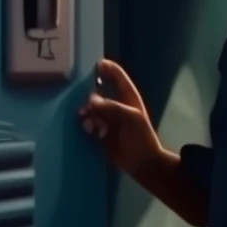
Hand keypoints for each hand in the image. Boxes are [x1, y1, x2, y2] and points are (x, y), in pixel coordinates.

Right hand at [78, 59, 160, 177]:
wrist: (141, 162)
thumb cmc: (140, 137)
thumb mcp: (129, 117)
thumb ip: (111, 106)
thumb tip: (90, 99)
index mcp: (128, 96)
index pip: (117, 76)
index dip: (107, 68)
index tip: (94, 64)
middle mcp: (116, 104)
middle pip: (99, 90)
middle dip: (90, 93)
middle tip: (85, 101)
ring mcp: (107, 118)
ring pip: (91, 108)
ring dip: (87, 112)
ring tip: (88, 120)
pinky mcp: (100, 132)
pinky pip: (88, 123)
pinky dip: (86, 124)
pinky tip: (90, 130)